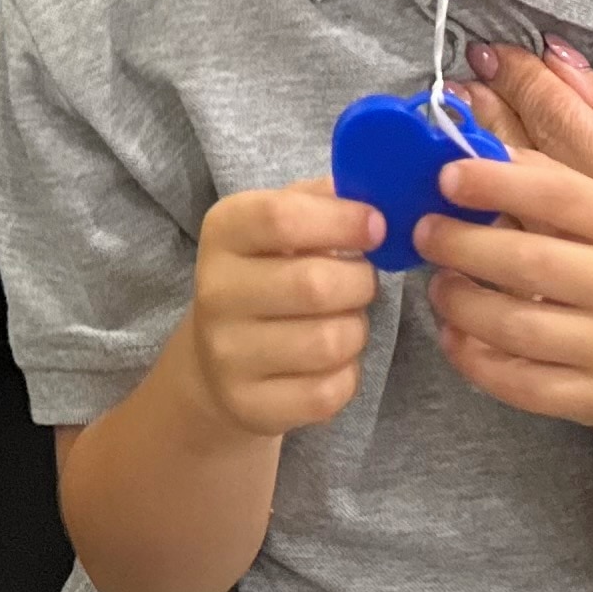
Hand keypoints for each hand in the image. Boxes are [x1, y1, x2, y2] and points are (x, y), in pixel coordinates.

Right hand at [180, 178, 383, 440]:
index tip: (377, 226)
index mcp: (223, 232)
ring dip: (356, 329)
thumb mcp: (281, 225)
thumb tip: (377, 186)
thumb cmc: (268, 275)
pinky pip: (329, 391)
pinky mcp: (249, 405)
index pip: (280, 217)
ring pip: (330, 342)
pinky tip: (331, 361)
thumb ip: (324, 200)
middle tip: (361, 281)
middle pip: (315, 285)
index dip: (342, 220)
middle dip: (360, 282)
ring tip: (343, 320)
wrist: (217, 362)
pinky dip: (347, 374)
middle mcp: (214, 292)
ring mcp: (227, 355)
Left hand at [417, 125, 592, 433]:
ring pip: (519, 327)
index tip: (446, 177)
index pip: (562, 195)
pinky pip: (520, 384)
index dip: (498, 183)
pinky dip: (474, 359)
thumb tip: (471, 150)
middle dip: (463, 245)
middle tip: (424, 233)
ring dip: (461, 303)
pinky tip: (454, 335)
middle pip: (531, 263)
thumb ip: (543, 182)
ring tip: (438, 285)